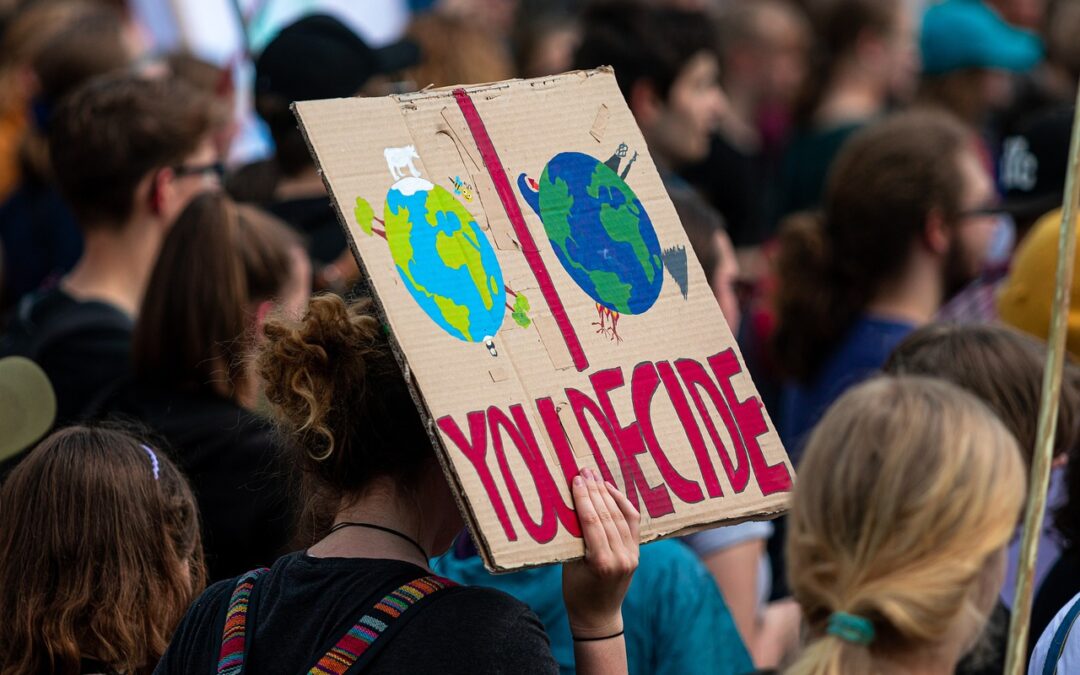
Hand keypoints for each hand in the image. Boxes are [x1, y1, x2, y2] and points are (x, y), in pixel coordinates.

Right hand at [562, 468, 639, 638]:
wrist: (598, 617)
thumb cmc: (576, 593)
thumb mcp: (568, 566)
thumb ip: (574, 539)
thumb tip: (570, 505)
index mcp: (600, 562)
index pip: (592, 522)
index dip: (583, 498)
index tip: (576, 479)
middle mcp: (620, 557)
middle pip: (607, 515)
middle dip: (594, 490)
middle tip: (584, 470)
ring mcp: (632, 555)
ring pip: (620, 516)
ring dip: (607, 493)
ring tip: (595, 476)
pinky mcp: (636, 553)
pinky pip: (632, 522)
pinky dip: (622, 504)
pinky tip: (611, 490)